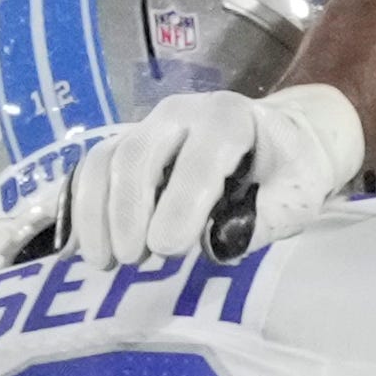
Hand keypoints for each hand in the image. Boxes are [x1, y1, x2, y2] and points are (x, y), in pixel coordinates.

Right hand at [52, 81, 370, 266]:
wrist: (280, 142)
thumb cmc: (290, 173)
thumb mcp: (294, 198)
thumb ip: (260, 221)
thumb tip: (209, 246)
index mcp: (228, 119)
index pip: (198, 159)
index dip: (180, 205)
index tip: (166, 250)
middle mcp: (181, 113)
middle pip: (138, 153)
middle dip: (128, 211)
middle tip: (133, 260)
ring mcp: (148, 127)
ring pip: (105, 160)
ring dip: (96, 214)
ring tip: (104, 262)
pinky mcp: (127, 146)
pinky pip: (92, 170)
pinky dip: (82, 209)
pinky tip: (80, 248)